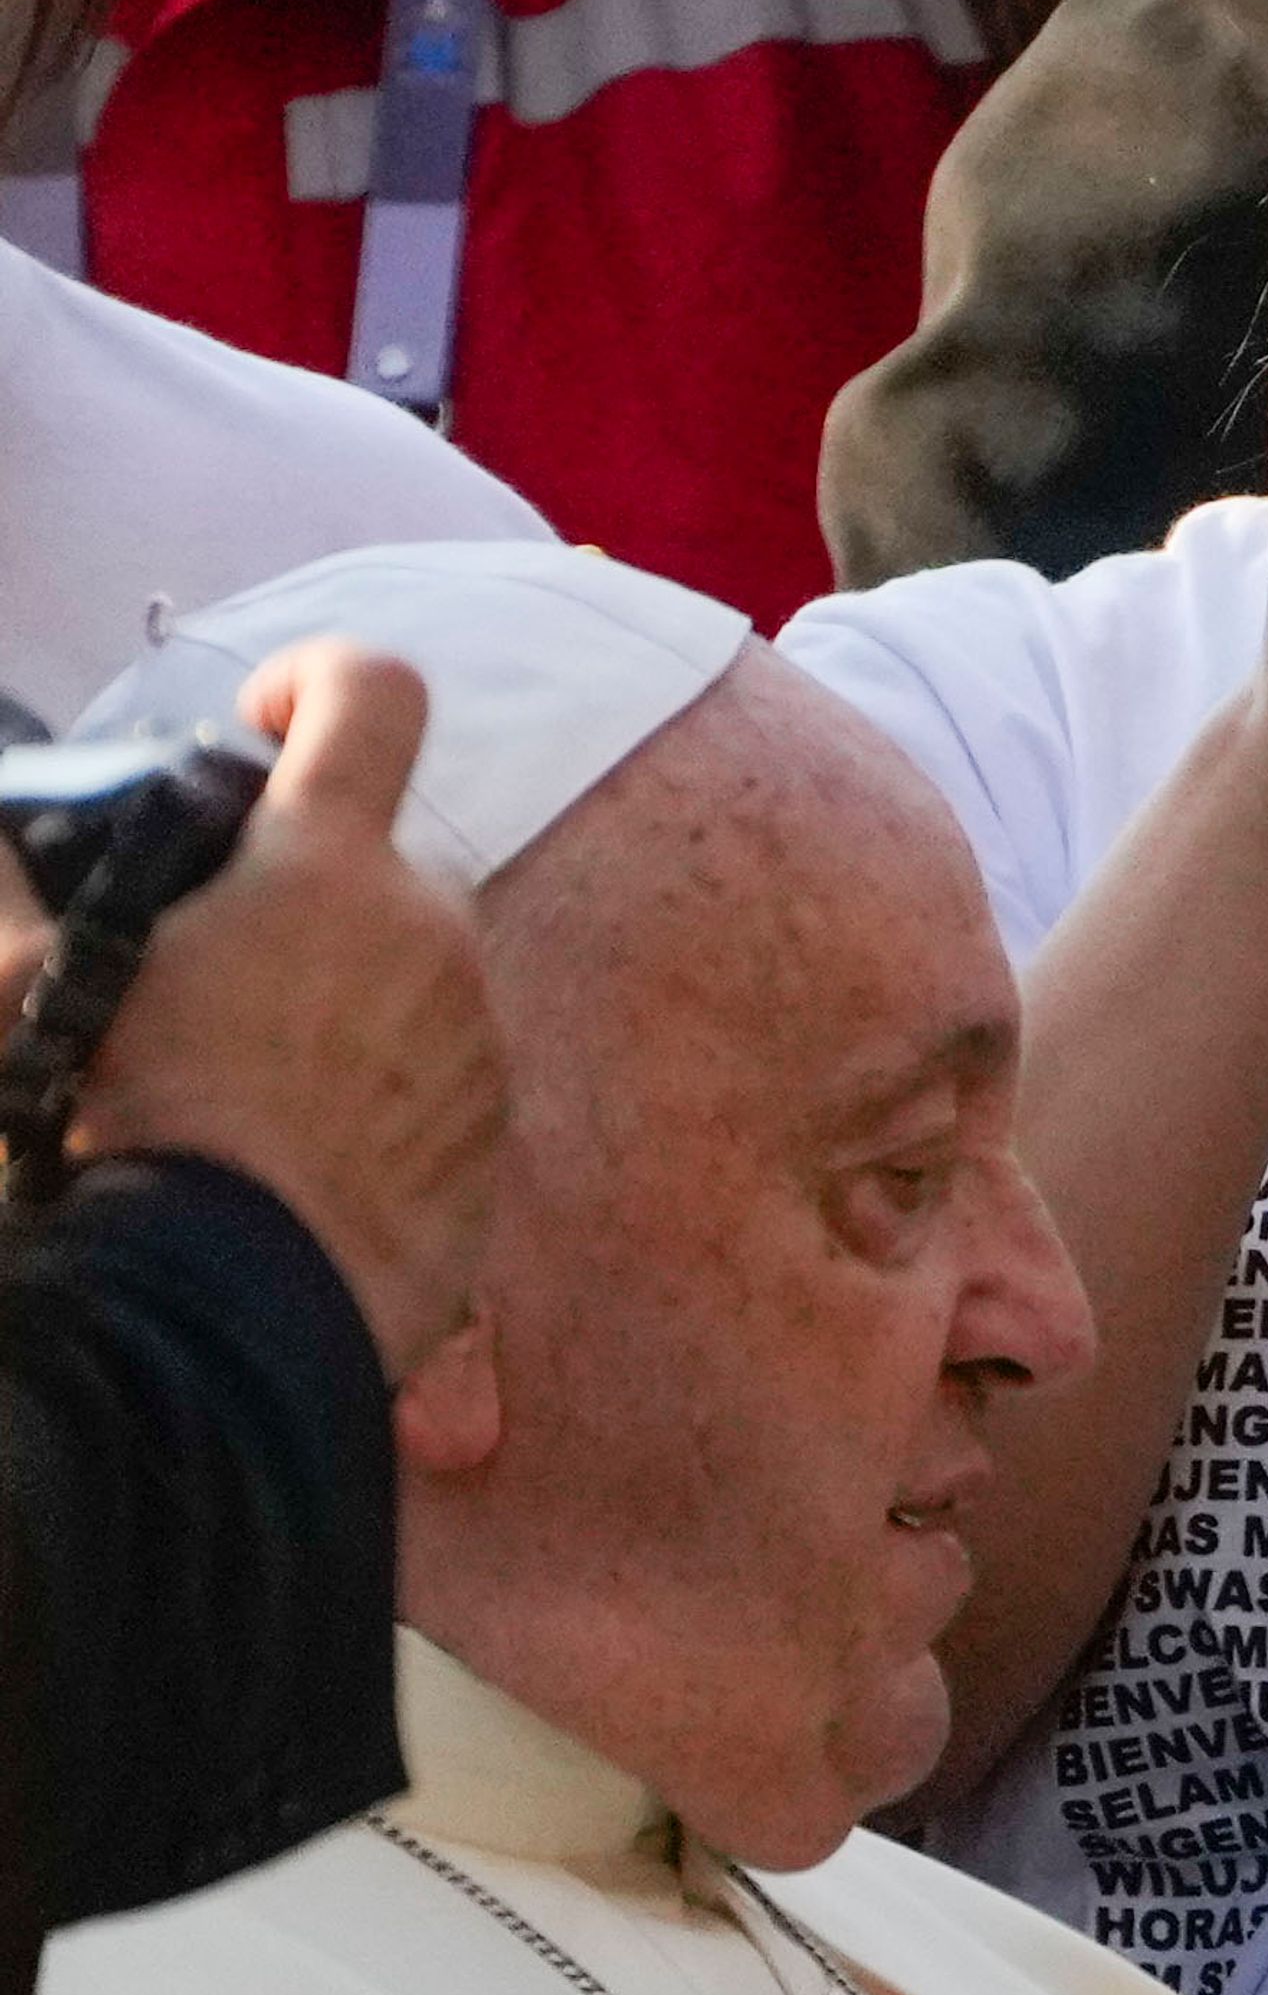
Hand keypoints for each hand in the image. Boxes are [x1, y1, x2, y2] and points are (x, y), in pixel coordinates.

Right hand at [37, 643, 501, 1377]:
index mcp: (326, 868)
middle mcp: (429, 931)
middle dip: (303, 889)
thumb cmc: (134, 1134)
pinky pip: (435, 1073)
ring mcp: (474, 1035)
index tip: (260, 723)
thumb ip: (10, 888)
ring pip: (411, 969)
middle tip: (213, 961)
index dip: (315, 680)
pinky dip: (377, 1088)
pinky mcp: (492, 1135)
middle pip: (377, 857)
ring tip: (246, 1073)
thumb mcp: (29, 990)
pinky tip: (298, 1147)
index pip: (372, 693)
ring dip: (342, 993)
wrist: (236, 1313)